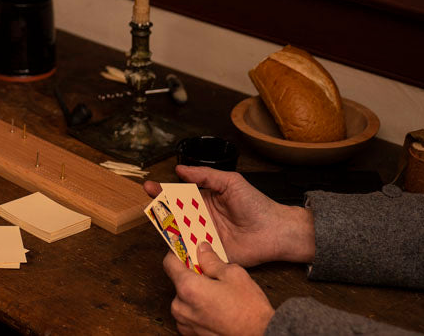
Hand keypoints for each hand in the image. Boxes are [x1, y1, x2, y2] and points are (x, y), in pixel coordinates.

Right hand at [144, 165, 314, 265]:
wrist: (273, 231)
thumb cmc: (255, 204)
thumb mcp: (230, 182)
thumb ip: (205, 175)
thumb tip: (181, 169)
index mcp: (204, 199)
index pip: (179, 194)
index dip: (163, 190)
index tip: (150, 186)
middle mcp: (200, 218)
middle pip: (174, 214)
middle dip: (160, 210)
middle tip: (151, 205)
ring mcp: (204, 236)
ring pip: (179, 234)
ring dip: (168, 230)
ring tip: (159, 222)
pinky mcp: (209, 254)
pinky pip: (191, 253)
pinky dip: (181, 251)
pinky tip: (171, 246)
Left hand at [164, 243, 273, 335]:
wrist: (261, 335)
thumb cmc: (249, 310)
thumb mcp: (233, 274)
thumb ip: (212, 260)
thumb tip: (202, 250)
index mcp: (189, 288)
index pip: (169, 263)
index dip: (178, 253)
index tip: (185, 250)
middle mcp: (181, 307)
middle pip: (178, 282)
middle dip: (192, 276)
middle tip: (210, 275)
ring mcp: (185, 323)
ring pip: (183, 299)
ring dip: (195, 294)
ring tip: (217, 295)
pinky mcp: (191, 334)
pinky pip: (188, 315)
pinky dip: (198, 309)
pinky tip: (216, 308)